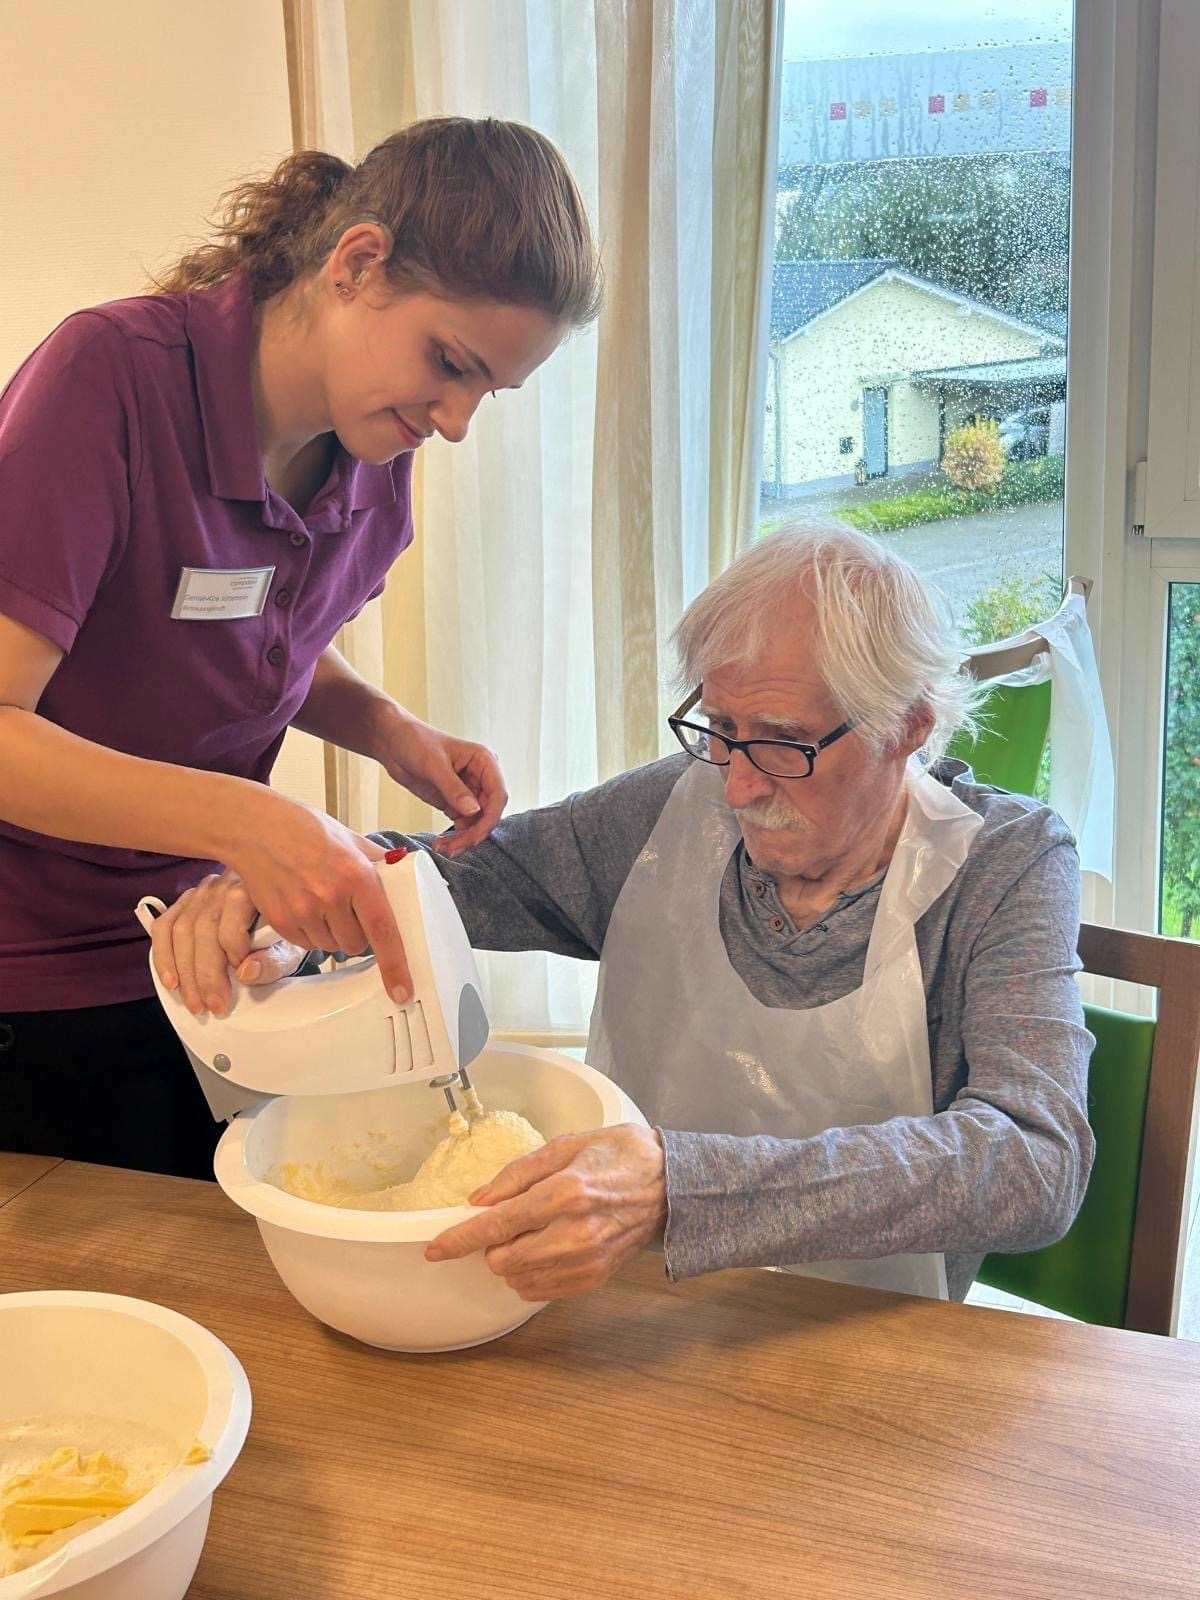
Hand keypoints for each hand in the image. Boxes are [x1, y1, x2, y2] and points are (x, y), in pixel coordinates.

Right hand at [149, 869, 307, 1016]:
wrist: (275, 912)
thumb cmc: (280, 933)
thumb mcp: (288, 948)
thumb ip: (272, 962)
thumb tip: (245, 973)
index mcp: (252, 892)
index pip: (232, 923)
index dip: (234, 955)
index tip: (241, 979)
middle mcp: (222, 886)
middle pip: (202, 929)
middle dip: (205, 974)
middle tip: (213, 1005)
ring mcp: (200, 893)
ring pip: (181, 930)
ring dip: (184, 971)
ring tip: (194, 1002)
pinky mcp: (184, 903)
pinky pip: (163, 927)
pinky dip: (163, 956)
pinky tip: (171, 981)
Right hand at [215, 792, 412, 1001]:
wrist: (254, 827)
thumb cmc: (304, 828)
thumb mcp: (349, 838)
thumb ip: (377, 861)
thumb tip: (404, 873)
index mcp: (357, 875)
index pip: (384, 930)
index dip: (396, 966)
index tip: (403, 991)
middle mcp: (332, 896)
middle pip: (356, 944)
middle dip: (357, 934)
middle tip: (347, 909)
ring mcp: (303, 910)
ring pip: (330, 946)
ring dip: (332, 934)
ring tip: (320, 901)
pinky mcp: (281, 920)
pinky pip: (306, 944)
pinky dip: (309, 932)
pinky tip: (302, 905)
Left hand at [373, 707, 506, 857]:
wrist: (392, 742)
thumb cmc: (414, 741)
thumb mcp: (433, 764)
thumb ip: (454, 789)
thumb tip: (474, 811)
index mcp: (484, 761)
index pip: (498, 794)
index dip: (490, 817)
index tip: (476, 835)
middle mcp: (481, 777)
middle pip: (489, 812)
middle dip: (475, 832)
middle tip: (455, 847)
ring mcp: (468, 791)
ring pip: (477, 822)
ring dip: (464, 838)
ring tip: (444, 848)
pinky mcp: (455, 801)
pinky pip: (463, 824)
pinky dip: (456, 836)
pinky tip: (442, 843)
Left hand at [425, 1125, 667, 1300]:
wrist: (671, 1183)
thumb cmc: (619, 1154)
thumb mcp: (567, 1145)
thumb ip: (518, 1173)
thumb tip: (479, 1199)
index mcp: (564, 1193)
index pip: (497, 1225)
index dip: (459, 1238)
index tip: (434, 1248)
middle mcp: (574, 1234)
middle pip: (502, 1260)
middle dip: (492, 1244)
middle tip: (510, 1220)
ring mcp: (586, 1262)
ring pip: (518, 1280)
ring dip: (511, 1260)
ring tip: (533, 1232)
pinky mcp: (594, 1279)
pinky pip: (541, 1291)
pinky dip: (531, 1274)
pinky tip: (546, 1249)